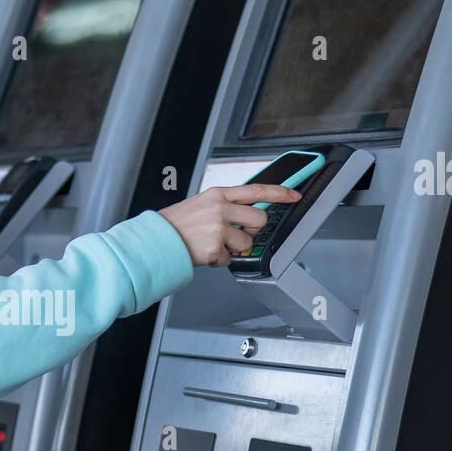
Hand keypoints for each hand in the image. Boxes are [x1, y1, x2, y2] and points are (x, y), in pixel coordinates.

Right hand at [159, 183, 301, 265]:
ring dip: (233, 249)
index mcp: (218, 194)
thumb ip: (226, 206)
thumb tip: (248, 216)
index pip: (256, 189)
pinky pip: (228, 259)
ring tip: (213, 244)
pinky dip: (217, 260)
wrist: (157, 239)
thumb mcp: (202, 204)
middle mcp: (220, 208)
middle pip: (259, 219)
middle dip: (253, 231)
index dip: (279, 192)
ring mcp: (217, 227)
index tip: (294, 195)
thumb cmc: (177, 224)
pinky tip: (204, 253)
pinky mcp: (214, 247)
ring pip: (247, 243)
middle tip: (236, 234)